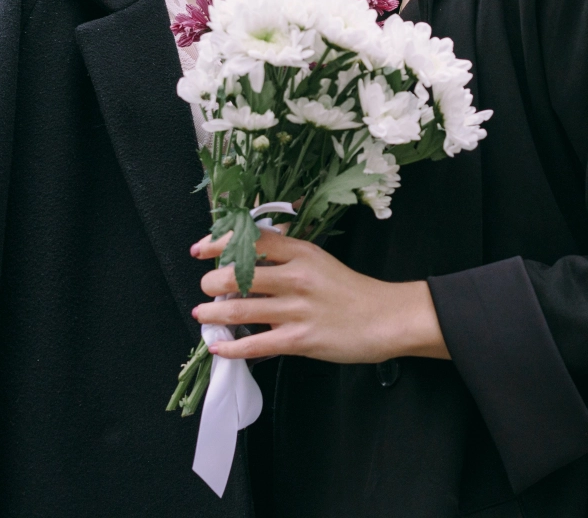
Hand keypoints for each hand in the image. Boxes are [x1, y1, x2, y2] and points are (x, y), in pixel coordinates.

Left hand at [190, 230, 449, 363]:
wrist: (386, 319)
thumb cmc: (351, 291)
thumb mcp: (320, 261)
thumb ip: (287, 258)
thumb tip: (248, 258)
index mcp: (302, 252)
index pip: (252, 240)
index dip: (220, 243)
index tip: (200, 249)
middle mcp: (297, 277)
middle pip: (238, 275)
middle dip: (212, 283)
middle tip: (207, 288)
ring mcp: (298, 310)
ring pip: (240, 309)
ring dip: (213, 313)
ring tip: (202, 315)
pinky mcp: (301, 340)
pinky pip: (256, 344)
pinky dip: (232, 347)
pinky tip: (219, 347)